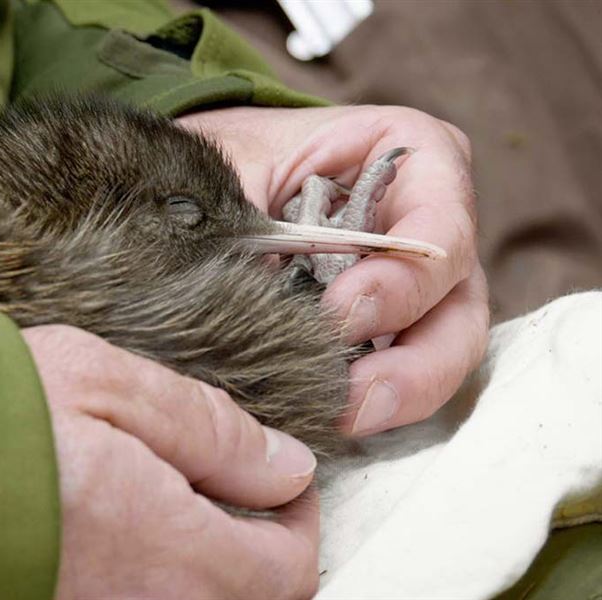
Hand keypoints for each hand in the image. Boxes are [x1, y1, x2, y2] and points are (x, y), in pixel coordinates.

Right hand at [23, 325, 319, 599]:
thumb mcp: (107, 387)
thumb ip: (208, 429)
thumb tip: (283, 463)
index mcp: (172, 555)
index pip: (287, 571)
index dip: (297, 518)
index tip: (276, 478)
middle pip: (238, 593)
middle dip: (247, 541)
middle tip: (216, 481)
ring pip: (184, 593)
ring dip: (192, 554)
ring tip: (152, 490)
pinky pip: (128, 592)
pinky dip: (139, 564)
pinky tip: (102, 517)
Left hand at [177, 105, 488, 435]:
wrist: (211, 174)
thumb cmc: (238, 156)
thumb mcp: (238, 166)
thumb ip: (246, 219)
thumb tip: (241, 296)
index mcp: (415, 160)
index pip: (440, 230)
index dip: (400, 283)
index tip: (339, 313)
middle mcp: (435, 226)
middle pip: (459, 310)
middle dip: (414, 366)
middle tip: (354, 398)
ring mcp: (421, 286)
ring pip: (441, 356)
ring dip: (394, 396)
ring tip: (338, 417)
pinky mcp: (387, 331)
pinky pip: (396, 374)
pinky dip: (366, 400)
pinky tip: (324, 414)